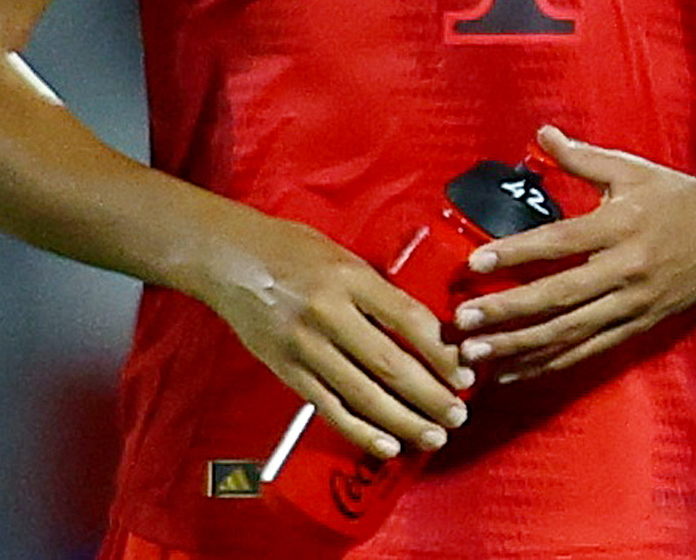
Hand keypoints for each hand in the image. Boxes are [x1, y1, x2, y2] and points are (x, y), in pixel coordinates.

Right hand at [197, 209, 472, 459]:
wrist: (230, 259)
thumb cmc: (292, 250)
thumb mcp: (344, 255)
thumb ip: (379, 289)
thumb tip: (424, 327)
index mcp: (351, 278)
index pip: (408, 319)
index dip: (441, 351)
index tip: (465, 372)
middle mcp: (330, 314)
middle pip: (390, 365)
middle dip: (430, 395)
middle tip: (458, 415)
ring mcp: (306, 347)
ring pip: (363, 394)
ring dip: (404, 421)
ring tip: (434, 436)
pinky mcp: (286, 371)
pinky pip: (329, 408)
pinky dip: (360, 431)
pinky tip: (387, 445)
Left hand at [449, 125, 695, 380]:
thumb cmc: (676, 195)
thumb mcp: (630, 169)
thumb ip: (581, 157)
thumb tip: (541, 133)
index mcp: (619, 225)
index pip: (559, 242)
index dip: (515, 253)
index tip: (475, 263)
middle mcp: (625, 269)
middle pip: (558, 296)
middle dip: (507, 312)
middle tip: (463, 322)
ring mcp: (633, 303)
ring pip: (570, 332)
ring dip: (521, 346)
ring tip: (477, 354)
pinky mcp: (639, 326)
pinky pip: (589, 350)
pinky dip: (550, 363)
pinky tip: (516, 370)